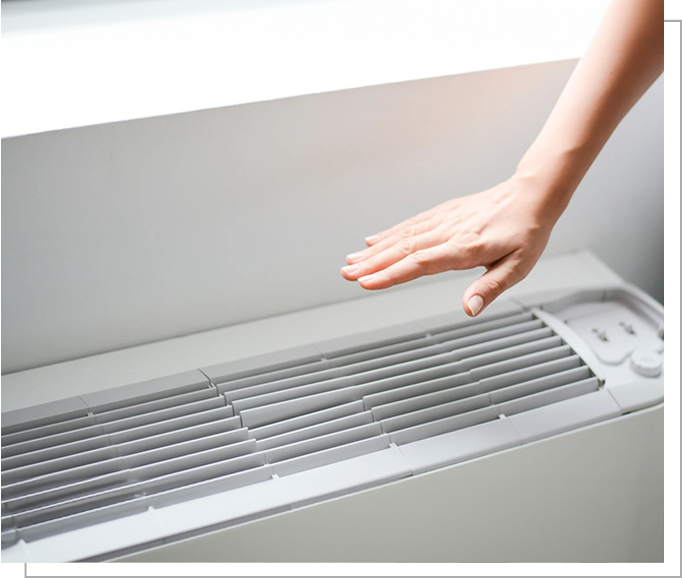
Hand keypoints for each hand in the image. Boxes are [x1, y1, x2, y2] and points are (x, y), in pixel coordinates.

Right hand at [340, 176, 557, 316]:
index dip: (392, 274)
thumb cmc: (526, 233)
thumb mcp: (518, 267)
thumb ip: (490, 288)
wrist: (531, 195)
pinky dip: (388, 234)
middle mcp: (449, 232)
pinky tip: (372, 241)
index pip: (421, 263)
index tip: (368, 283)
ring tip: (350, 262)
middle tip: (347, 274)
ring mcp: (443, 220)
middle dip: (372, 264)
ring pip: (402, 236)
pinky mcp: (442, 213)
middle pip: (403, 249)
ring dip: (374, 250)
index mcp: (466, 248)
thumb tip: (469, 309)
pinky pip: (410, 224)